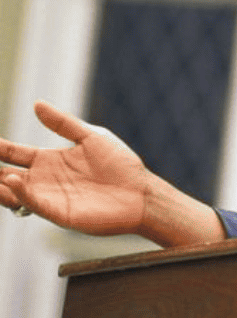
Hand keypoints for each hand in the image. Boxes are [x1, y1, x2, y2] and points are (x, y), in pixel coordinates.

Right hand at [0, 101, 150, 235]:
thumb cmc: (121, 165)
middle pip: (5, 174)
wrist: (142, 192)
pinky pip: (34, 204)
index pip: (13, 153)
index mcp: (50, 160)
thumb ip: (63, 124)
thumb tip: (36, 104)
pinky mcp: (60, 213)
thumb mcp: (91, 137)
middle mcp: (44, 180)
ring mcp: (50, 198)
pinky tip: (13, 180)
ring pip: (12, 192)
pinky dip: (21, 194)